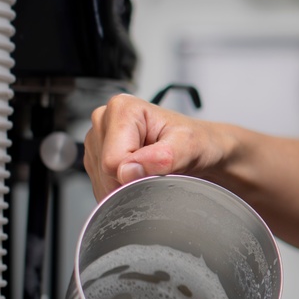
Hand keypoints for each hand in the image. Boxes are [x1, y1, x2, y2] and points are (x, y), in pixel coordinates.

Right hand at [83, 93, 223, 200]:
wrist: (201, 149)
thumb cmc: (197, 142)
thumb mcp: (190, 147)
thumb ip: (163, 157)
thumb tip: (129, 170)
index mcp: (122, 108)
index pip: (113, 160)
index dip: (139, 172)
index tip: (161, 165)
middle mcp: (104, 120)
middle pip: (106, 172)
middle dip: (133, 180)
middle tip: (159, 169)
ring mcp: (97, 140)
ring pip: (103, 182)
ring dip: (129, 186)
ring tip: (151, 169)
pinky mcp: (97, 159)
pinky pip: (103, 188)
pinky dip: (123, 190)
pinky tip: (141, 176)